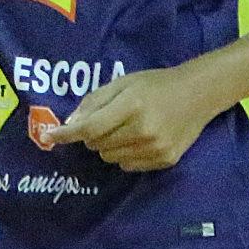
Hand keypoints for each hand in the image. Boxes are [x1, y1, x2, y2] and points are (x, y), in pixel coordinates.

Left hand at [44, 65, 231, 173]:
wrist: (198, 94)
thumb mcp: (123, 83)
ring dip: (109, 146)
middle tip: (108, 120)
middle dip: (93, 135)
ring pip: (110, 158)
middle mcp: (143, 130)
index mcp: (131, 105)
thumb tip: (69, 123)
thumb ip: (94, 101)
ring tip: (126, 128)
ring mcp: (155, 148)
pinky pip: (128, 166)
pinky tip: (140, 139)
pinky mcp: (165, 160)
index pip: (89, 128)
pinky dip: (125, 155)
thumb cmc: (155, 84)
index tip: (50, 136)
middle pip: (97, 145)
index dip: (67, 134)